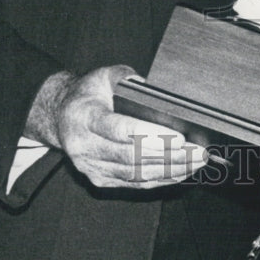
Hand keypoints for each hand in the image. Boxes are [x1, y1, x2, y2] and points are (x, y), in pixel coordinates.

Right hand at [25, 65, 207, 189]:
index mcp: (84, 117)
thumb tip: (155, 90)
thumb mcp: (103, 76)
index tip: (179, 137)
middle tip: (198, 151)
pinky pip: (134, 183)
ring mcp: (91, 167)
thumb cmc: (88, 93)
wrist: (62, 116)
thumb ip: (127, 79)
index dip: (149, 135)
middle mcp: (85, 146)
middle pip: (132, 156)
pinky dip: (160, 179)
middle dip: (169, 156)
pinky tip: (181, 172)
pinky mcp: (100, 179)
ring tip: (196, 162)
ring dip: (170, 170)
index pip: (119, 129)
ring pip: (136, 174)